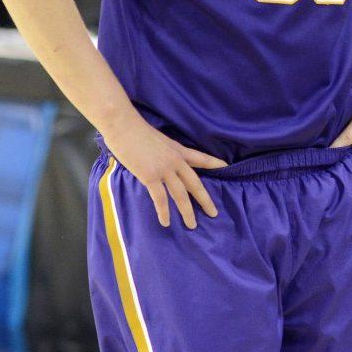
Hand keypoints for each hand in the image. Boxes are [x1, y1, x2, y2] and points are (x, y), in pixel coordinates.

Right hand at [102, 114, 226, 229]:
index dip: (214, 163)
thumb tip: (163, 164)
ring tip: (192, 225)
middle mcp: (175, 160)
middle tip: (213, 213)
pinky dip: (164, 211)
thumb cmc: (136, 130)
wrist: (123, 125)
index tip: (227, 167)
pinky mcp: (150, 176)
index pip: (201, 158)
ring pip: (180, 194)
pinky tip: (166, 222)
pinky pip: (160, 198)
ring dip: (187, 211)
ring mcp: (164, 169)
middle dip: (205, 199)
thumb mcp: (159, 140)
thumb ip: (164, 153)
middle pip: (195, 183)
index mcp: (178, 149)